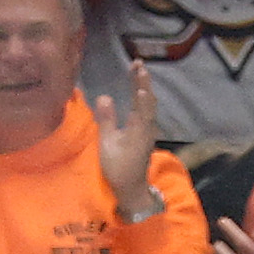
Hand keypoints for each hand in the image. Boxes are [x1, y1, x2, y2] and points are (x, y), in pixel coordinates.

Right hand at [93, 61, 162, 218]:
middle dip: (143, 81)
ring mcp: (148, 132)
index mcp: (139, 125)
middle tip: (138, 64)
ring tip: (139, 75)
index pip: (142, 98)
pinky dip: (144, 100)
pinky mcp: (146, 137)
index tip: (137, 66)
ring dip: (145, 89)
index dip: (140, 81)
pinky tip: (140, 97)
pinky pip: (148, 112)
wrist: (132, 189)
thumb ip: (106, 119)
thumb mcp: (107, 144)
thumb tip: (104, 96)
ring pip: (150, 105)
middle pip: (148, 98)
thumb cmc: (118, 168)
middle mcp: (147, 126)